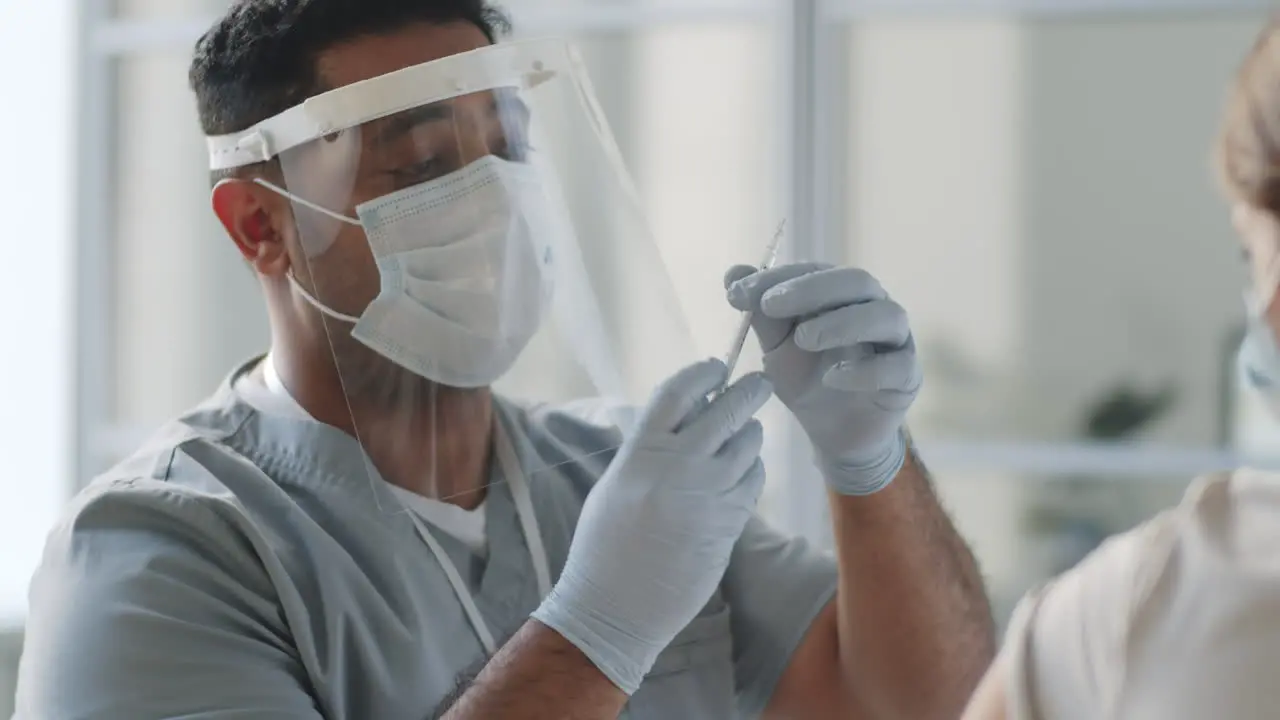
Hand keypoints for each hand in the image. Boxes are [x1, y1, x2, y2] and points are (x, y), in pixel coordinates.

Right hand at [532, 359, 771, 694]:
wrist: (616, 603)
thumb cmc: (606, 544)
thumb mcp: (618, 483)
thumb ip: (649, 449)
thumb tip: (685, 420)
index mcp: (642, 451)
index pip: (679, 392)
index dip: (703, 372)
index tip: (717, 367)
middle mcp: (679, 464)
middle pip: (726, 409)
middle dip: (748, 391)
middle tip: (759, 383)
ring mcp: (709, 493)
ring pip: (748, 444)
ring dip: (751, 433)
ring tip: (746, 433)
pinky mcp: (729, 522)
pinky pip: (754, 480)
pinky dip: (753, 470)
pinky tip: (744, 472)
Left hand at [725, 263, 920, 494]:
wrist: (834, 434)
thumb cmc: (807, 381)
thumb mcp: (777, 348)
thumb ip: (762, 315)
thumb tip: (734, 272)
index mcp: (842, 294)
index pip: (815, 270)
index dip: (777, 277)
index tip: (737, 294)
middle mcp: (874, 307)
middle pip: (856, 281)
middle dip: (811, 289)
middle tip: (771, 305)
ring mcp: (896, 341)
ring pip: (885, 316)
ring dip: (841, 323)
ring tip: (803, 339)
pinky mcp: (907, 377)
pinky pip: (896, 366)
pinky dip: (864, 370)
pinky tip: (833, 378)